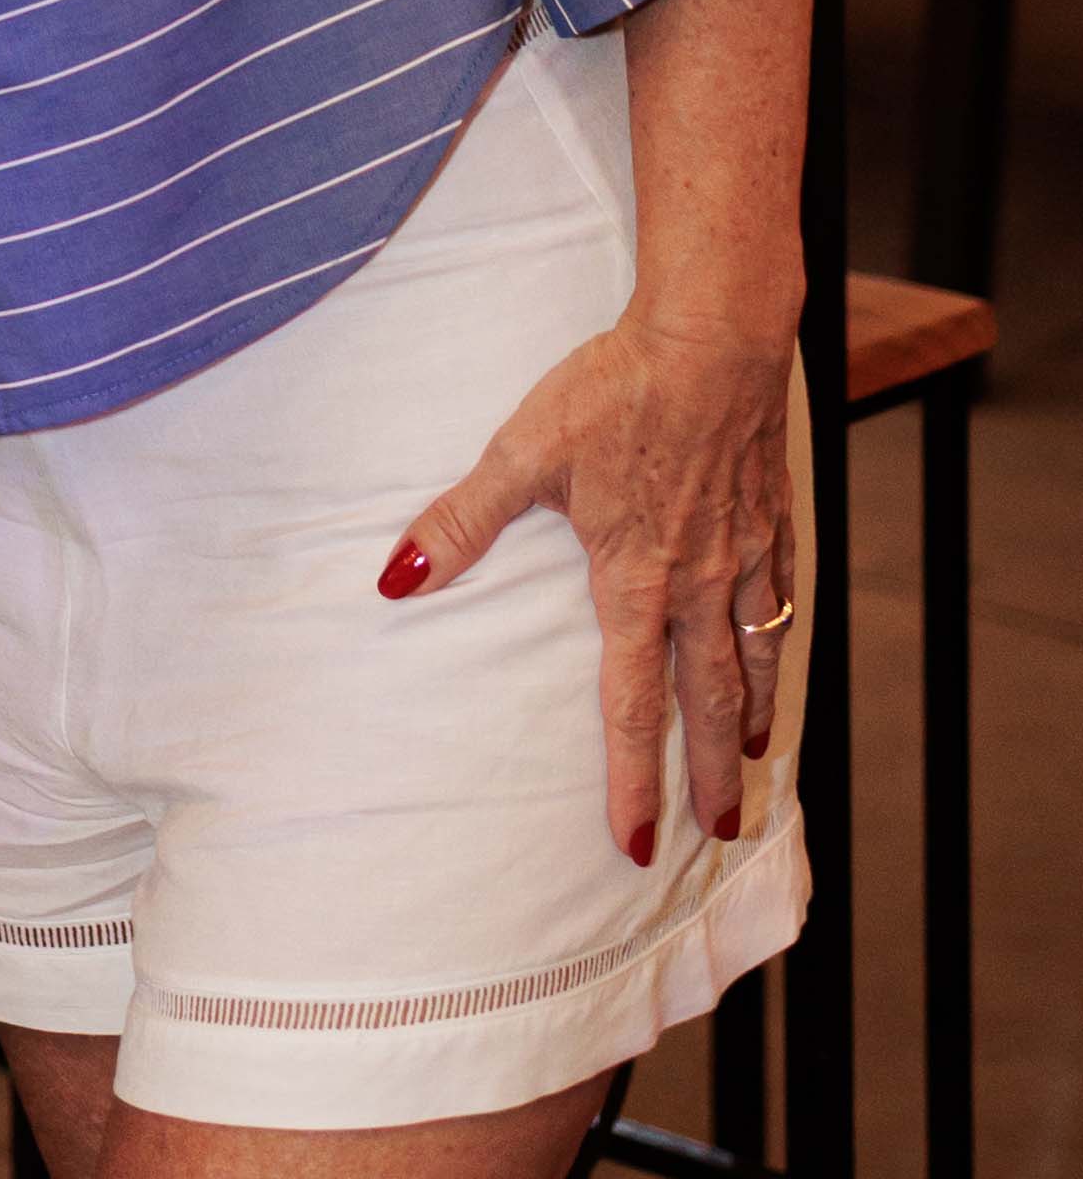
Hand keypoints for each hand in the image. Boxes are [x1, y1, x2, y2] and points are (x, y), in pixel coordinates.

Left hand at [379, 303, 799, 859]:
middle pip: (705, 701)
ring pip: (752, 659)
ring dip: (749, 719)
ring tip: (751, 765)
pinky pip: (780, 602)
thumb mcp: (523, 452)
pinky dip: (776, 644)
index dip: (633, 778)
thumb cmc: (614, 390)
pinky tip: (773, 656)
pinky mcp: (772, 518)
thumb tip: (397, 578)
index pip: (631, 703)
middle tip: (719, 832)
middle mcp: (698, 583)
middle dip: (709, 775)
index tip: (640, 841)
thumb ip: (462, 521)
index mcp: (635, 580)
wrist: (713, 337)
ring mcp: (743, 553)